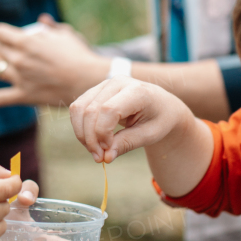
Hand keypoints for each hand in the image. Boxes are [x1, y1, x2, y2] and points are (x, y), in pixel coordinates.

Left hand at [0, 14, 108, 107]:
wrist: (90, 80)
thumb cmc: (79, 55)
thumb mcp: (66, 34)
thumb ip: (50, 26)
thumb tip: (41, 20)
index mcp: (27, 42)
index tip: (3, 34)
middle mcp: (19, 59)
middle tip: (0, 46)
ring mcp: (20, 79)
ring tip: (0, 63)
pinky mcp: (24, 96)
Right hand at [69, 77, 197, 163]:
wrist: (163, 106)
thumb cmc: (159, 120)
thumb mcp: (150, 135)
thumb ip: (127, 144)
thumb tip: (105, 157)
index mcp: (137, 91)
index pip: (109, 110)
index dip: (103, 133)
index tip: (108, 151)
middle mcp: (118, 82)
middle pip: (90, 110)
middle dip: (90, 138)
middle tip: (100, 158)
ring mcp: (105, 84)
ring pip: (79, 108)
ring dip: (82, 134)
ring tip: (95, 151)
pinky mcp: (96, 90)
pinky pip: (78, 108)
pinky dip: (80, 127)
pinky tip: (93, 141)